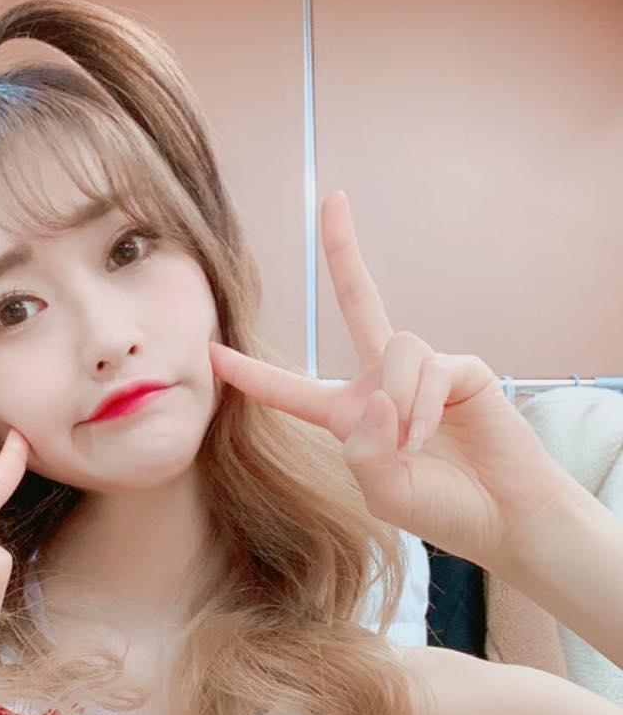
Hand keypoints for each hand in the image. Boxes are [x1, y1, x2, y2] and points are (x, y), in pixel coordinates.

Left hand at [209, 190, 575, 569]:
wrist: (503, 516)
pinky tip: (430, 435)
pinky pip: (426, 367)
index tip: (212, 349)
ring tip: (413, 444)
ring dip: (397, 400)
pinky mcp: (460, 369)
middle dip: (345, 250)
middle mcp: (382, 383)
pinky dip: (421, 406)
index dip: (251, 372)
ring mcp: (423, 371)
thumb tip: (375, 398)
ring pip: (392, 347)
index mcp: (348, 415)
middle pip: (357, 300)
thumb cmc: (440, 507)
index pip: (290, 389)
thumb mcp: (384, 492)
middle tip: (333, 198)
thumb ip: (365, 453)